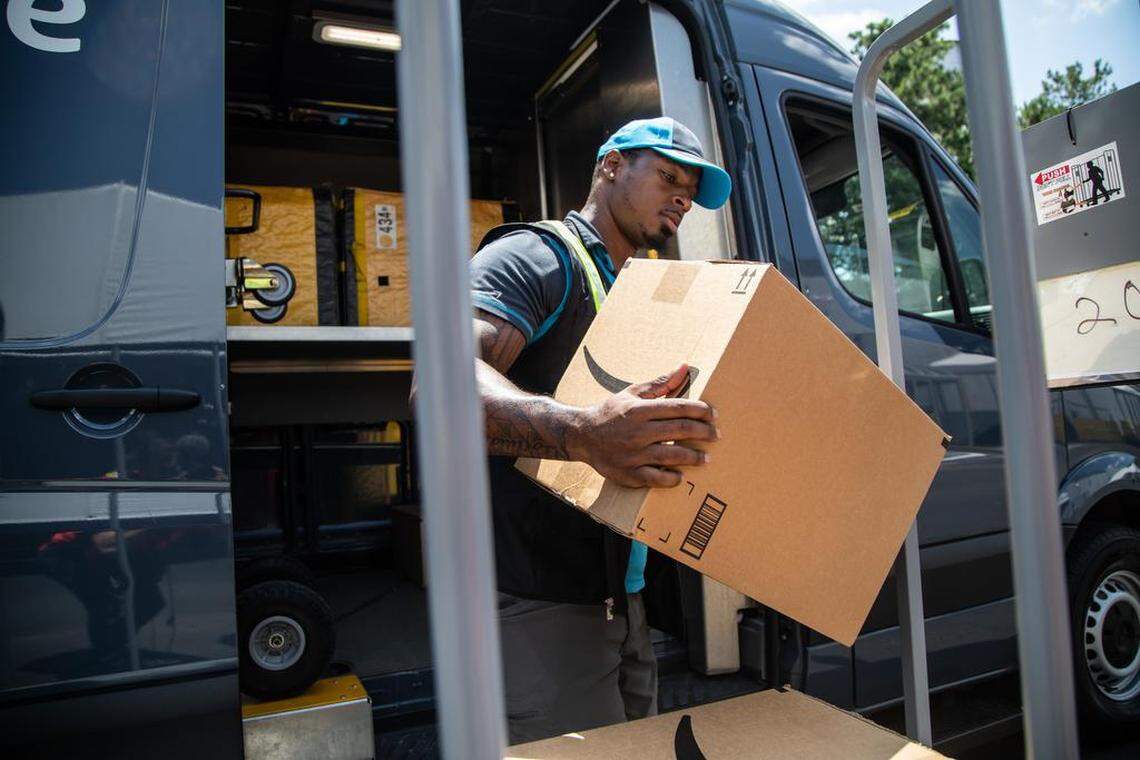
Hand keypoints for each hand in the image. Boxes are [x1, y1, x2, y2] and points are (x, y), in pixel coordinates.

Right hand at [568, 364, 718, 487]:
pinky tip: (680, 475)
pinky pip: (655, 478)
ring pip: (671, 456)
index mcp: (640, 409)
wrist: (582, 436)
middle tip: (716, 436)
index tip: (714, 415)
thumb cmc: (611, 412)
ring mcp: (633, 454)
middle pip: (680, 431)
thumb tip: (684, 367)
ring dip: (693, 457)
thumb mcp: (633, 393)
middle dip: (703, 433)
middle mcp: (638, 431)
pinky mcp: (629, 473)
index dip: (701, 411)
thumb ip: (661, 383)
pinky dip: (671, 478)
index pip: (679, 408)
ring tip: (705, 458)